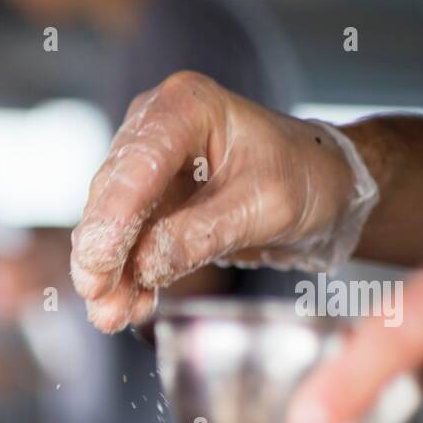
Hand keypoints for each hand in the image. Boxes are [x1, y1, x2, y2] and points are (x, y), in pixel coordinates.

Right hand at [70, 71, 373, 330]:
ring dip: (110, 272)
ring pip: (111, 223)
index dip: (111, 219)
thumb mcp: (264, 207)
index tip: (97, 266)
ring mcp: (147, 163)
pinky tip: (129, 305)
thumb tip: (144, 266)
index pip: (136, 165)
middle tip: (99, 301)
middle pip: (112, 194)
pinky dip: (127, 275)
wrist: (325, 185)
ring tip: (112, 315)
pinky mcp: (149, 199)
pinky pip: (127, 241)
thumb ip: (201, 235)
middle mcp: (155, 127)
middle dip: (102, 253)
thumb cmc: (306, 177)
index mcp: (186, 108)